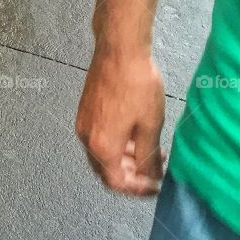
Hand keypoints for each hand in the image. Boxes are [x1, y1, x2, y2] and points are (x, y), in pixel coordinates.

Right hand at [76, 47, 165, 195]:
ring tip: (148, 151)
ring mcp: (83, 124)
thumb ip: (148, 157)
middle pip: (105, 171)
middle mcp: (87, 139)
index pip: (116, 182)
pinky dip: (115, 145)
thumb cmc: (137, 85)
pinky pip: (98, 139)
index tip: (156, 185)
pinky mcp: (85, 112)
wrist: (119, 51)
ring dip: (124, 160)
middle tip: (154, 170)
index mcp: (103, 147)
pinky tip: (133, 135)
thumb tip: (152, 177)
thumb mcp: (150, 126)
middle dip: (130, 176)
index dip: (137, 189)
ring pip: (102, 155)